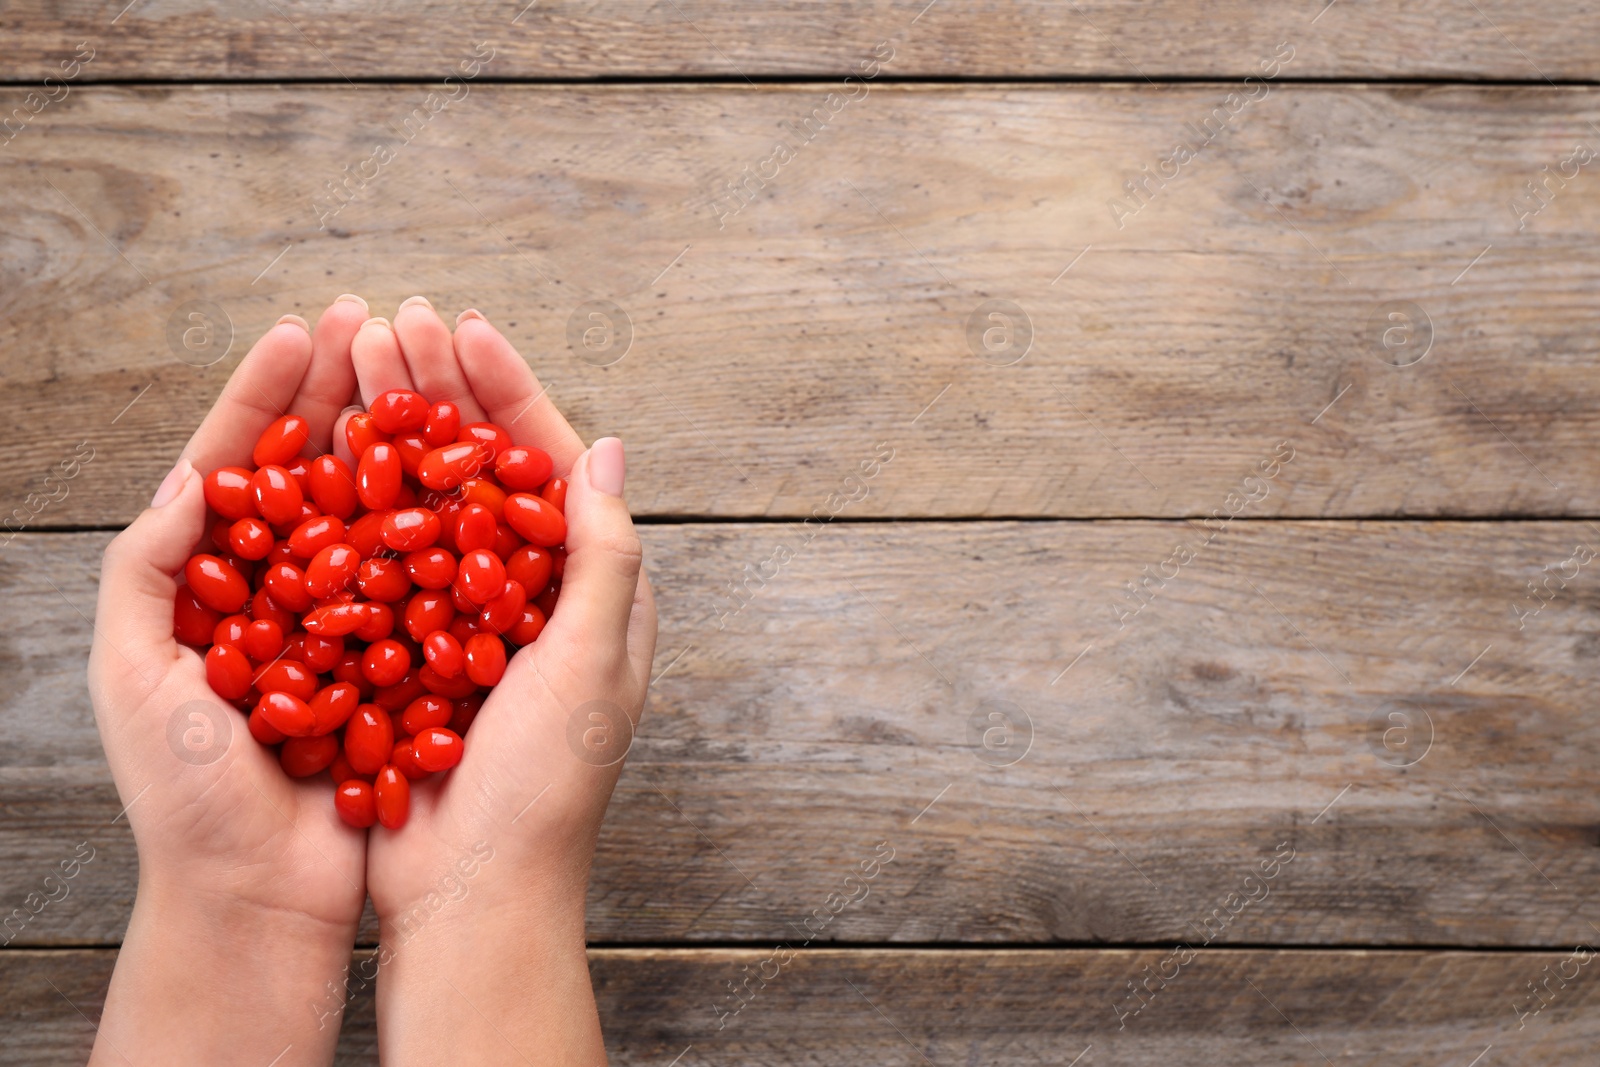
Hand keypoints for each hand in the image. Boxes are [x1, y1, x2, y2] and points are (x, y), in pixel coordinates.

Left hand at [89, 296, 370, 1063]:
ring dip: (398, 440)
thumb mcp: (135, 677)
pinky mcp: (398, 658)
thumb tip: (187, 475)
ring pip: (375, 510)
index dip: (264, 391)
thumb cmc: (186, 798)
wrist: (260, 897)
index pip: (235, 462)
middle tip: (377, 321)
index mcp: (205, 582)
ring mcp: (344, 619)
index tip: (301, 328)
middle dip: (339, 391)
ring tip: (425, 375)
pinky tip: (470, 477)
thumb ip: (145, 572)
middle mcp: (281, 588)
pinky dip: (445, 526)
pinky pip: (425, 580)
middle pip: (311, 468)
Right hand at [352, 300, 656, 1064]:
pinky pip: (381, 561)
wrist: (474, 893)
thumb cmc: (549, 787)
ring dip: (391, 430)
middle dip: (442, 392)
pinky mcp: (409, 648)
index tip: (468, 328)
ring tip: (351, 361)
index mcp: (591, 590)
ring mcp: (464, 618)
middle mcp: (530, 593)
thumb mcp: (590, 666)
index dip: (511, 392)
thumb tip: (612, 448)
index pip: (551, 463)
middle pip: (482, 468)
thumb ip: (602, 559)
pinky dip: (353, 507)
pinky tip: (317, 454)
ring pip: (425, 501)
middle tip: (393, 320)